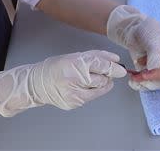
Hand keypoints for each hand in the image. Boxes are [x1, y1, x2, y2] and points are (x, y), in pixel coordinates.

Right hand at [0, 50, 125, 116]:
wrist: (38, 84)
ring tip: (88, 80)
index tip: (121, 69)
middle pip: (102, 79)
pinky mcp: (75, 103)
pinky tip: (82, 87)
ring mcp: (74, 93)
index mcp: (75, 64)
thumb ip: (96, 57)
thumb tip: (115, 60)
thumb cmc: (57, 67)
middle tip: (99, 73)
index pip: (101, 65)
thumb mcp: (75, 56)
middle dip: (105, 76)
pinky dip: (91, 91)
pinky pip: (92, 97)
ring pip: (99, 89)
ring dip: (100, 84)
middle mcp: (75, 79)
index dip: (113, 67)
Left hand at [106, 5, 159, 90]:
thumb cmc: (149, 31)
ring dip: (142, 83)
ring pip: (151, 83)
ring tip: (133, 79)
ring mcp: (155, 69)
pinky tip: (132, 80)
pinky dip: (136, 83)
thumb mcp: (154, 43)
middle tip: (140, 78)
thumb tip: (153, 73)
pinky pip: (143, 81)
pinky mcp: (144, 71)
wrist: (134, 27)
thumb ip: (154, 58)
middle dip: (150, 82)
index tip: (149, 75)